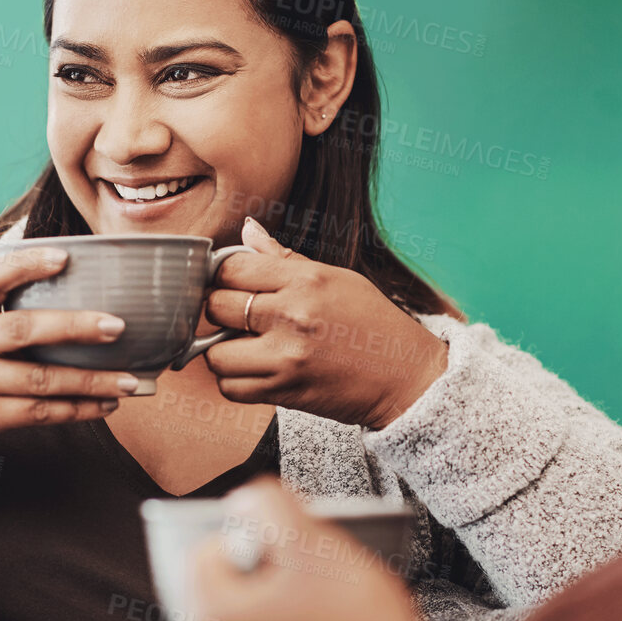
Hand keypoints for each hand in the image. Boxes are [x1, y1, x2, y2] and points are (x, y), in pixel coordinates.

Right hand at [0, 245, 144, 472]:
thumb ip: (5, 296)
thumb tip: (64, 261)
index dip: (26, 265)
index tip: (65, 257)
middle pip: (21, 331)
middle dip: (74, 327)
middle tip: (118, 326)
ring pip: (38, 381)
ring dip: (89, 381)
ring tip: (128, 380)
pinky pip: (37, 413)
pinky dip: (76, 410)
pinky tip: (106, 404)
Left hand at [182, 477, 459, 620]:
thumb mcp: (313, 542)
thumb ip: (267, 505)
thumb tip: (244, 503)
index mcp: (211, 620)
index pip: (205, 555)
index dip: (245, 539)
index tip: (284, 548)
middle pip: (219, 596)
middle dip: (253, 580)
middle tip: (301, 579)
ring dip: (263, 618)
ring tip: (310, 613)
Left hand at [199, 218, 448, 428]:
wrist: (406, 377)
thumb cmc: (372, 322)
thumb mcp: (336, 278)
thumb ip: (283, 258)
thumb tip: (247, 229)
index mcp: (305, 280)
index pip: (230, 269)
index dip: (223, 276)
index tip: (231, 285)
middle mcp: (292, 315)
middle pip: (216, 306)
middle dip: (218, 311)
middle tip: (235, 316)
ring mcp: (286, 356)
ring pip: (215, 353)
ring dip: (222, 351)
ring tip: (243, 347)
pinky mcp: (285, 391)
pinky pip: (230, 388)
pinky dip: (235, 382)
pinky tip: (254, 371)